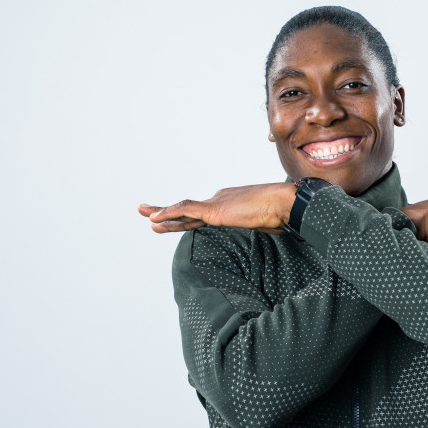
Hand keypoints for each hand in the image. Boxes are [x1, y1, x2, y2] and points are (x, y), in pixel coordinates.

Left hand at [139, 183, 296, 233]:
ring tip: (143, 213)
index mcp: (229, 205)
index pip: (202, 214)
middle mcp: (219, 201)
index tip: (173, 223)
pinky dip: (168, 215)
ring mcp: (216, 205)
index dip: (185, 220)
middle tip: (146, 211)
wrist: (285, 204)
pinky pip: (185, 211)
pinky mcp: (214, 210)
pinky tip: (153, 219)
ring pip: (181, 209)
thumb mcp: (265, 223)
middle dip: (166, 211)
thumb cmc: (281, 213)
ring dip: (160, 212)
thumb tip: (272, 227)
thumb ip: (260, 224)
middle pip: (187, 210)